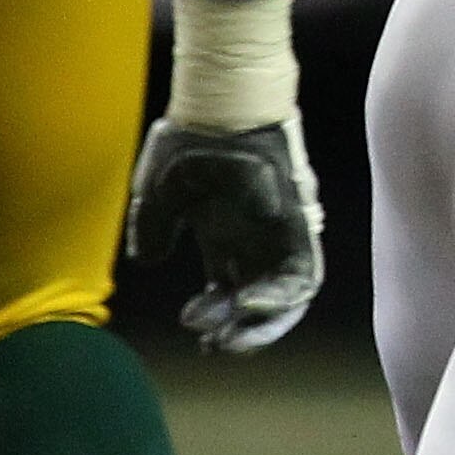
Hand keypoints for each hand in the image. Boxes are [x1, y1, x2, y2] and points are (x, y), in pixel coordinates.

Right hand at [126, 116, 325, 352]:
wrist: (218, 109)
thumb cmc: (189, 144)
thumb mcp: (160, 196)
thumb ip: (155, 229)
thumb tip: (151, 259)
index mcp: (223, 235)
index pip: (227, 289)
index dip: (215, 316)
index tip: (194, 328)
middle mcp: (255, 240)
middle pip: (257, 299)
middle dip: (240, 331)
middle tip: (217, 345)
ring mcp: (279, 233)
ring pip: (286, 296)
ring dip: (263, 324)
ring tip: (233, 338)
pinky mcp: (299, 225)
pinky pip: (303, 273)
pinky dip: (283, 298)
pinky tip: (249, 305)